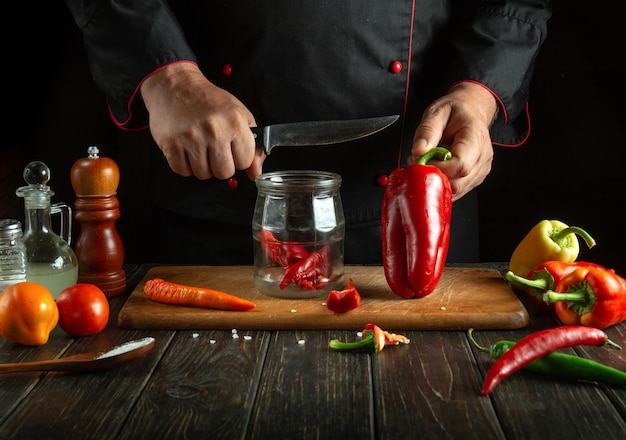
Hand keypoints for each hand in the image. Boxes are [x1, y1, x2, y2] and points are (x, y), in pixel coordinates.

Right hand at [140, 62, 263, 179]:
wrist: (176, 86)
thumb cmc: (209, 101)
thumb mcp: (239, 116)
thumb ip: (253, 147)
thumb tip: (255, 173)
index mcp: (235, 123)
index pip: (245, 162)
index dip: (239, 158)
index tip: (233, 150)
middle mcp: (214, 131)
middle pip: (224, 172)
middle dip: (221, 165)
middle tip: (215, 150)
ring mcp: (192, 139)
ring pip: (203, 174)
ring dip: (202, 166)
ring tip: (200, 148)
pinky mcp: (172, 145)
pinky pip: (183, 171)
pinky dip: (185, 165)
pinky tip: (187, 150)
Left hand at [408, 81, 497, 200]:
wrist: (472, 111)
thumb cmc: (456, 111)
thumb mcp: (437, 112)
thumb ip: (427, 130)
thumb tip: (419, 151)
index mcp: (475, 137)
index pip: (460, 165)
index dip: (437, 168)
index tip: (421, 160)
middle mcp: (482, 156)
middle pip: (458, 182)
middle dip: (434, 177)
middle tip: (419, 162)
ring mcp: (481, 169)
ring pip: (457, 189)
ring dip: (438, 181)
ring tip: (428, 163)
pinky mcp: (476, 177)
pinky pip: (458, 189)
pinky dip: (443, 184)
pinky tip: (437, 169)